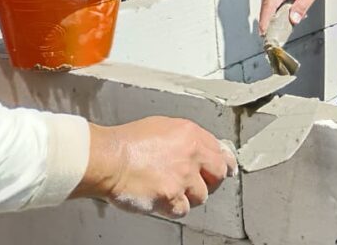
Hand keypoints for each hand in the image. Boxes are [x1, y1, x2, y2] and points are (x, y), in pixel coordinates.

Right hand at [79, 117, 237, 218]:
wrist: (108, 158)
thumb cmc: (126, 143)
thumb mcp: (161, 127)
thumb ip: (184, 138)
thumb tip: (197, 149)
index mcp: (190, 134)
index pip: (220, 150)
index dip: (225, 162)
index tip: (228, 168)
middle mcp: (191, 154)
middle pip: (219, 173)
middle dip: (212, 181)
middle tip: (202, 184)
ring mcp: (183, 176)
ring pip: (202, 195)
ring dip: (189, 196)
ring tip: (172, 190)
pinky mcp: (171, 196)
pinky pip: (183, 209)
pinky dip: (174, 208)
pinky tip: (163, 199)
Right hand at [259, 0, 321, 33]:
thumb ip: (302, 6)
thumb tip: (293, 20)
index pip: (269, 5)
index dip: (265, 20)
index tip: (264, 32)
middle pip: (265, 10)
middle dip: (270, 25)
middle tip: (277, 37)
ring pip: (266, 11)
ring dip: (274, 20)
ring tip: (286, 25)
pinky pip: (269, 9)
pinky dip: (275, 16)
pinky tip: (285, 17)